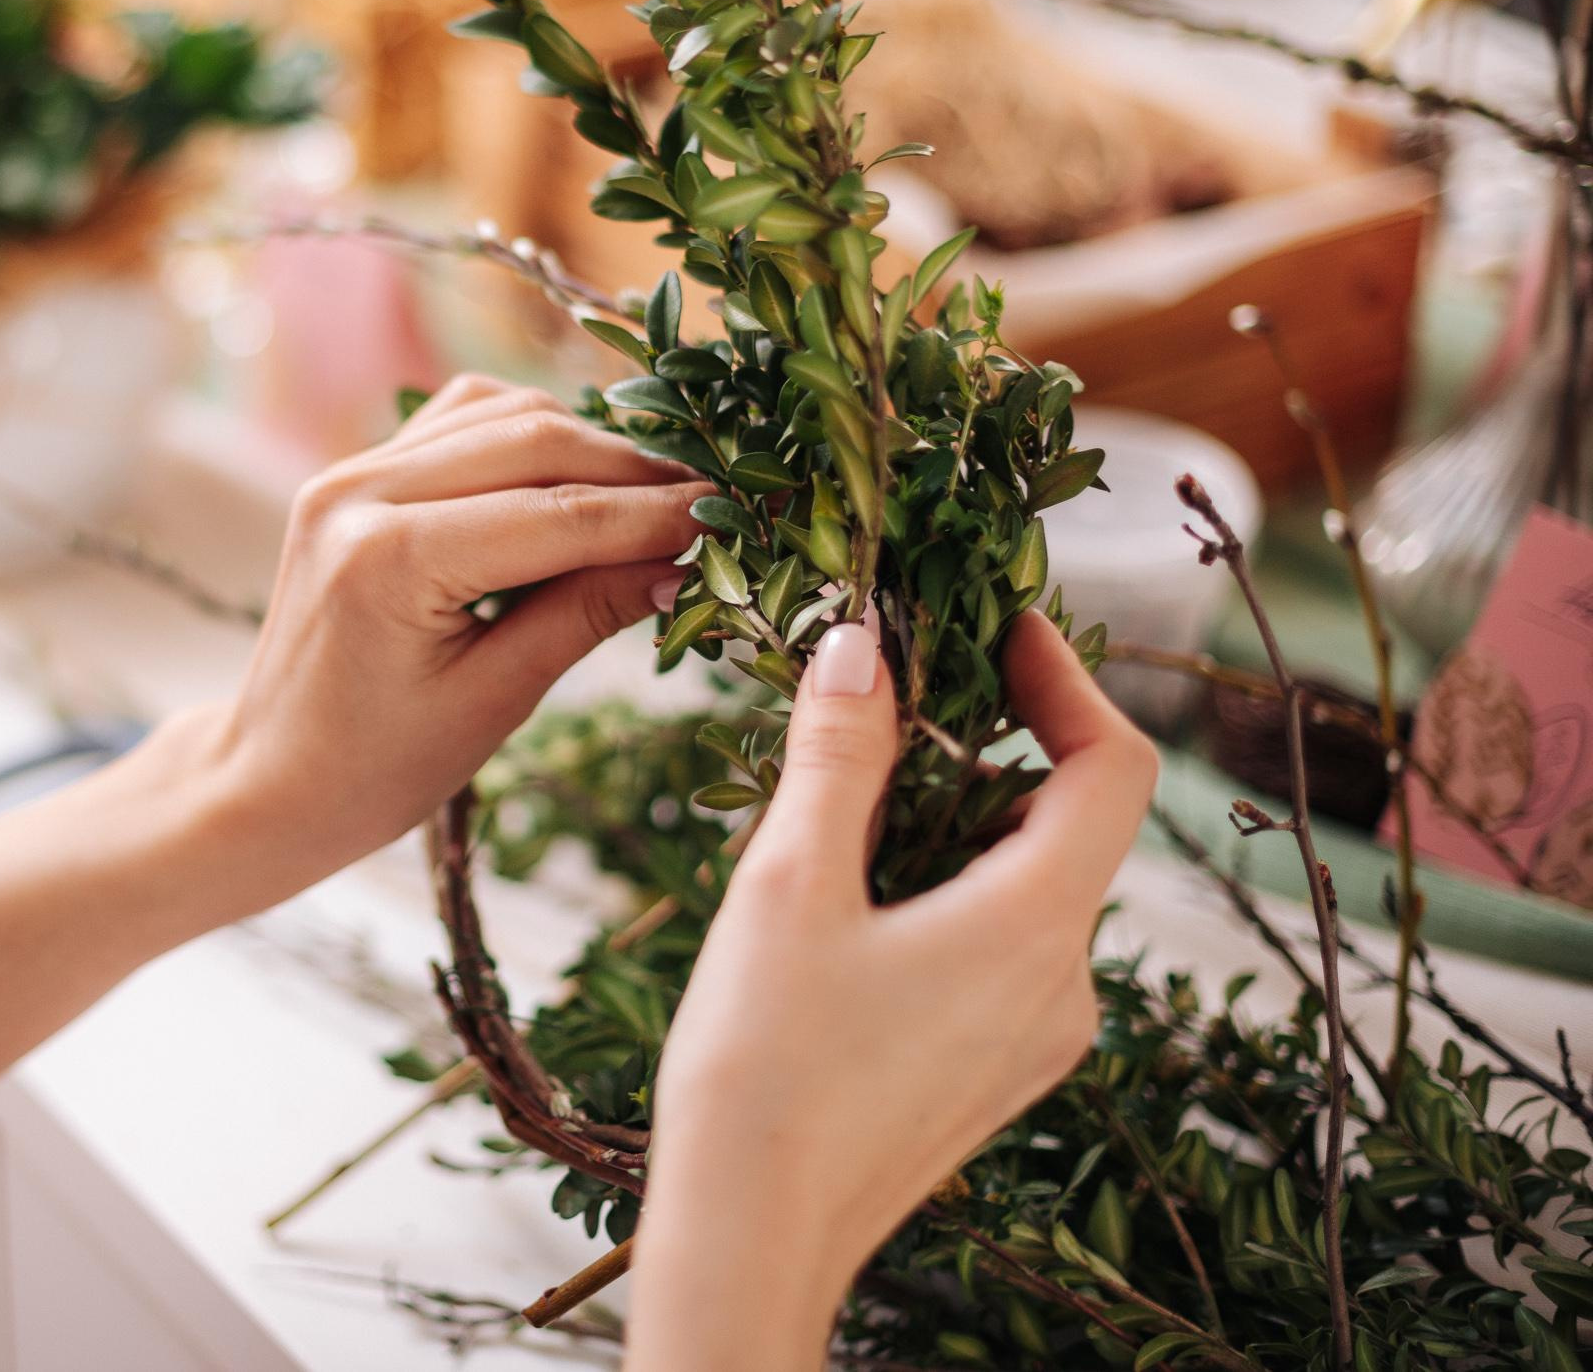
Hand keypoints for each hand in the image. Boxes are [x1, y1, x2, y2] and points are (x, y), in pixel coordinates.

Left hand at [185, 375, 709, 915]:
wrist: (266, 778)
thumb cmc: (373, 770)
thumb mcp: (493, 702)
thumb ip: (585, 615)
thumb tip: (684, 558)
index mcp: (389, 558)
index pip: (558, 514)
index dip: (656, 515)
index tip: (732, 517)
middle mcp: (360, 490)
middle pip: (534, 439)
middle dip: (633, 471)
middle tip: (711, 505)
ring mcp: (349, 472)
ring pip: (501, 413)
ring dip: (586, 444)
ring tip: (655, 498)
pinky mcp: (353, 474)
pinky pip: (460, 422)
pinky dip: (528, 437)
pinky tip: (576, 481)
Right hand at [626, 611, 1158, 1371]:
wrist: (752, 1243)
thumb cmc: (764, 1070)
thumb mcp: (789, 886)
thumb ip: (838, 755)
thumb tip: (862, 643)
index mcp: (1035, 926)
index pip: (1111, 766)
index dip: (1066, 678)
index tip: (996, 621)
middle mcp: (1065, 983)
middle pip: (1070, 820)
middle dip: (994, 738)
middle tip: (900, 685)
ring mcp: (1038, 1036)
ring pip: (1032, 882)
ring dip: (960, 813)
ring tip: (852, 784)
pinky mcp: (995, 1069)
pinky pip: (1003, 943)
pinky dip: (949, 882)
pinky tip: (853, 887)